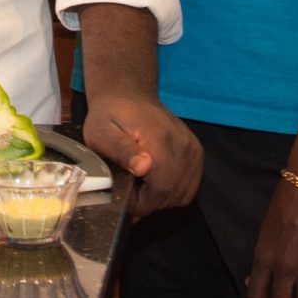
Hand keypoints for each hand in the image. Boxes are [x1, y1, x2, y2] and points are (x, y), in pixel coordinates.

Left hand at [81, 94, 201, 216]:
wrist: (128, 95)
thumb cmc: (109, 116)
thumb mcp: (101, 132)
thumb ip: (121, 151)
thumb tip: (143, 168)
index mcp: (159, 142)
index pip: (160, 191)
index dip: (140, 203)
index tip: (124, 194)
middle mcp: (182, 146)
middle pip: (172, 195)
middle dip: (149, 201)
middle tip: (130, 189)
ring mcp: (192, 149)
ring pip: (183, 194)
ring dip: (162, 197)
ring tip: (142, 184)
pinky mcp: (196, 151)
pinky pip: (191, 185)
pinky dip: (174, 190)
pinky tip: (156, 180)